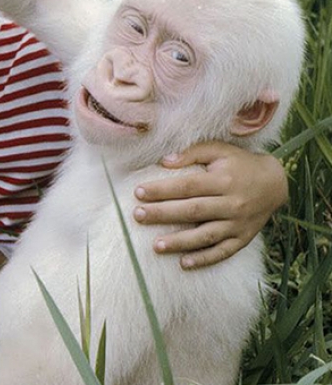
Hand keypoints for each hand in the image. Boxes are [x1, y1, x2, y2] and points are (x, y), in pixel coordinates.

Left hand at [132, 141, 286, 269]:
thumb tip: (164, 160)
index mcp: (223, 180)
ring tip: (156, 246)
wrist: (275, 183)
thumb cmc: (239, 163)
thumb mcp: (219, 150)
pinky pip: (223, 252)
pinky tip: (184, 263)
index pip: (187, 186)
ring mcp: (238, 224)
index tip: (138, 192)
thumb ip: (192, 153)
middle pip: (193, 211)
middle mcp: (232, 203)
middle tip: (138, 216)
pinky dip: (204, 259)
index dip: (162, 189)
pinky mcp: (243, 238)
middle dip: (163, 214)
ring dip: (180, 242)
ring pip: (206, 236)